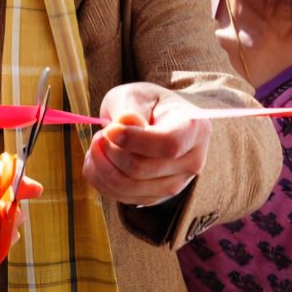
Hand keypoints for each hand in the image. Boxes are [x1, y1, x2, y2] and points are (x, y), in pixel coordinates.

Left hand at [85, 83, 210, 205]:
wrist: (161, 121)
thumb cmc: (149, 105)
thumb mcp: (137, 94)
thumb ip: (129, 108)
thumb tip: (121, 126)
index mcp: (193, 129)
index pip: (168, 144)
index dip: (134, 140)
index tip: (109, 129)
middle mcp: (191, 162)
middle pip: (142, 168)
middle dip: (111, 151)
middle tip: (99, 134)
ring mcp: (176, 185)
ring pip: (129, 187)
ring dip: (102, 167)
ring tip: (97, 145)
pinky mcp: (156, 198)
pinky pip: (121, 197)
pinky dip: (101, 179)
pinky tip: (98, 160)